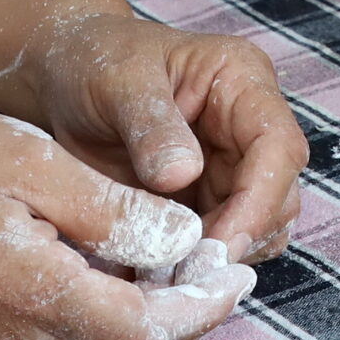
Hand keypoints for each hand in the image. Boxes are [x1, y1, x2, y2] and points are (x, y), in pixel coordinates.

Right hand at [0, 107, 259, 339]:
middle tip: (217, 262)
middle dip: (188, 319)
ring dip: (154, 326)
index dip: (202, 305)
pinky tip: (126, 277)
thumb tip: (188, 246)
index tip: (235, 266)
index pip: (142, 332)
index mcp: (19, 288)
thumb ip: (117, 211)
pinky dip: (112, 328)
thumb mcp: (41, 161)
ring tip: (179, 264)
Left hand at [22, 14, 304, 264]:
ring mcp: (231, 164)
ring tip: (165, 275)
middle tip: (184, 273)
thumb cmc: (93, 63)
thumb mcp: (117, 83)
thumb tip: (183, 175)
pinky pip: (221, 241)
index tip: (217, 245)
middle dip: (239, 237)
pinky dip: (196, 264)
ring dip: (220, 256)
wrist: (61, 78)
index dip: (258, 200)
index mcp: (241, 81)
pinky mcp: (207, 198)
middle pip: (278, 194)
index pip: (277, 146)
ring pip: (259, 225)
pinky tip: (156, 273)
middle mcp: (248, 125)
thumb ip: (152, 126)